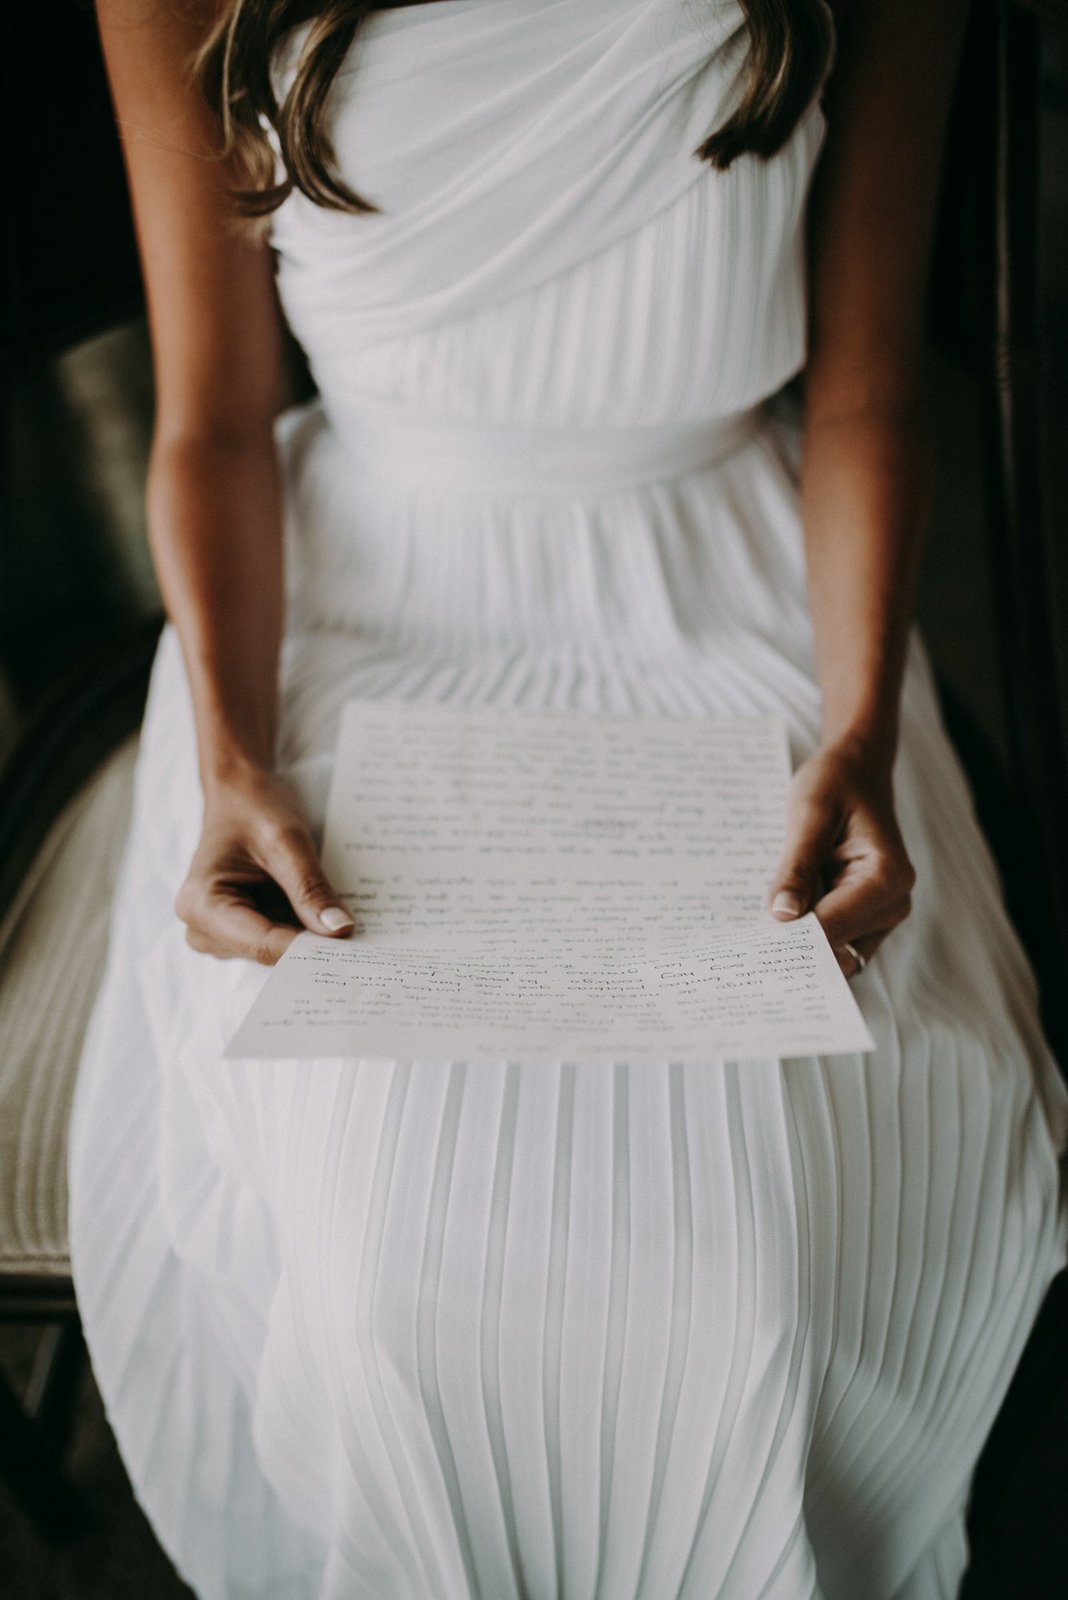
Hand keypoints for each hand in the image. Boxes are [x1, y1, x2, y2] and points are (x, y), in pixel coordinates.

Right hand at [176, 763, 353, 963]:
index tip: (354, 952)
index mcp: (201, 904)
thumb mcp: (287, 841)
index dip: (309, 951)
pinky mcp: (240, 930)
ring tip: (341, 918)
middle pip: (268, 952)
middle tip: (359, 937)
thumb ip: (310, 888)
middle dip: (312, 945)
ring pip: (277, 951)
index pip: (263, 944)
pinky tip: (326, 916)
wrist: (240, 792)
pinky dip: (304, 930)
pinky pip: (279, 941)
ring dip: (310, 938)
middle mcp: (202, 927)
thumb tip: (340, 931)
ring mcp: (220, 932)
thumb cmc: (253, 806)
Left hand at [768, 740, 914, 976]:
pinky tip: (779, 925)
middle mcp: (894, 902)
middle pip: (836, 945)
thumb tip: (781, 917)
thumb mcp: (809, 815)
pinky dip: (809, 938)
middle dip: (795, 946)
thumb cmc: (835, 783)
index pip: (834, 926)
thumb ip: (797, 867)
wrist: (856, 768)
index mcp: (886, 877)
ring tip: (760, 936)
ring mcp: (884, 912)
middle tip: (748, 946)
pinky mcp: (867, 915)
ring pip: (837, 953)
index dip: (792, 939)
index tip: (752, 946)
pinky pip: (836, 941)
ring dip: (800, 947)